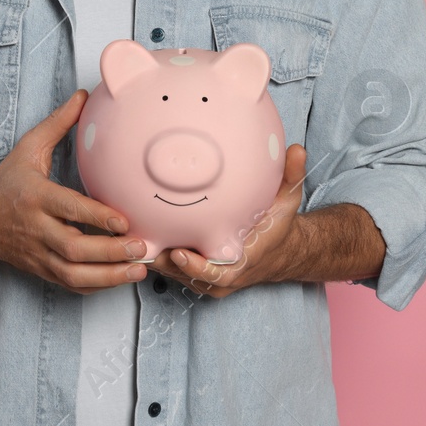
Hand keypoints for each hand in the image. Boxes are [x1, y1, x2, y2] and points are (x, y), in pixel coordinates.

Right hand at [0, 88, 149, 293]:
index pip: (68, 209)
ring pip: (73, 273)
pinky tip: (119, 279)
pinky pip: (69, 284)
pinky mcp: (41, 270)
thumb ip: (58, 124)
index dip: (96, 217)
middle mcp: (36, 228)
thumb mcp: (28, 148)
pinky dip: (95, 286)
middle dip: (109, 252)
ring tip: (138, 269)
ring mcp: (38, 253)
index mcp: (35, 196)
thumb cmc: (7, 182)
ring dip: (108, 276)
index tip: (123, 220)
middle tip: (141, 247)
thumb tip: (83, 96)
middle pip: (73, 248)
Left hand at [147, 143, 308, 299]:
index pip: (216, 274)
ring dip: (152, 257)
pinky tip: (136, 232)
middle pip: (185, 275)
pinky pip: (171, 268)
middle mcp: (220, 275)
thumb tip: (297, 149)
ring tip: (129, 237)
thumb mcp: (288, 200)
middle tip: (140, 241)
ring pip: (172, 273)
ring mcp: (206, 277)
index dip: (196, 267)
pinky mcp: (195, 272)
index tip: (178, 253)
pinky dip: (155, 253)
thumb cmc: (278, 225)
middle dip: (161, 262)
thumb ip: (291, 176)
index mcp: (240, 263)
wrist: (277, 251)